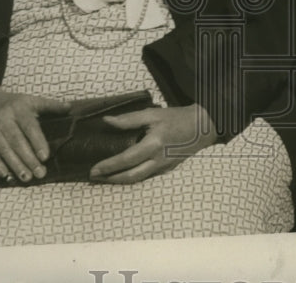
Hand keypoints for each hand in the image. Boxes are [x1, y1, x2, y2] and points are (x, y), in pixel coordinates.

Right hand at [0, 69, 70, 182]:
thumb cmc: (14, 103)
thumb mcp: (32, 100)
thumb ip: (50, 105)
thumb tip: (69, 107)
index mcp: (19, 109)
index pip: (29, 127)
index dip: (37, 142)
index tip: (45, 156)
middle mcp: (4, 119)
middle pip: (17, 141)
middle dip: (28, 159)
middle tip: (40, 173)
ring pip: (4, 150)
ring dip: (15, 165)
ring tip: (27, 178)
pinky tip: (6, 176)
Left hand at [89, 104, 217, 183]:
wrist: (201, 127)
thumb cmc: (177, 118)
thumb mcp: (152, 114)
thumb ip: (129, 119)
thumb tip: (106, 121)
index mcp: (154, 144)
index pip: (126, 159)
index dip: (108, 166)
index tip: (94, 169)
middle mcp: (158, 160)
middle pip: (130, 176)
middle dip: (110, 179)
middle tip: (94, 178)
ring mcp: (163, 167)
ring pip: (138, 179)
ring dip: (119, 181)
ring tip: (105, 178)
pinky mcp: (167, 169)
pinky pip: (146, 176)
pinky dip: (132, 177)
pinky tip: (123, 174)